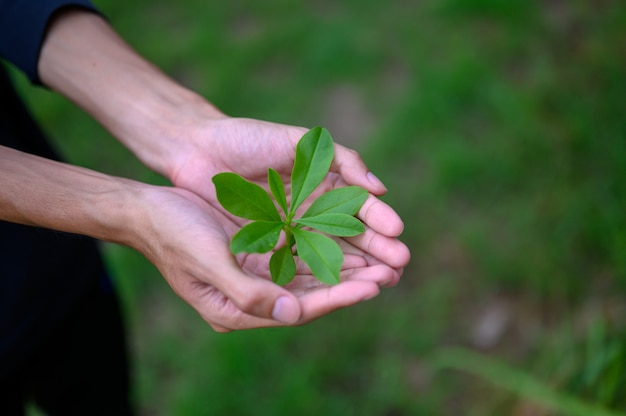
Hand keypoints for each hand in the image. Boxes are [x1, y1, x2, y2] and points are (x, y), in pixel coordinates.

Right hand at [135, 185, 403, 331]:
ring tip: (383, 258)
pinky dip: (325, 245)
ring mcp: (256, 271)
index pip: (299, 307)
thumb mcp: (207, 263)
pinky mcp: (257, 248)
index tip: (373, 287)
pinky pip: (298, 250)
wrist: (146, 208)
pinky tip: (350, 238)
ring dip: (346, 264)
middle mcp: (253, 293)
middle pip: (313, 291)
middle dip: (353, 281)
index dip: (337, 297)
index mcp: (238, 308)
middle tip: (394, 271)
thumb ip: (248, 292)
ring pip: (311, 271)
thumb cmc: (172, 234)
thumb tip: (293, 312)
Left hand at [165, 116, 409, 285]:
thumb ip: (342, 160)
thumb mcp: (298, 141)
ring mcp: (291, 231)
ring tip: (379, 282)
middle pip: (351, 235)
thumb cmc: (248, 139)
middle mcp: (312, 211)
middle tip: (398, 269)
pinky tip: (338, 287)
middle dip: (376, 251)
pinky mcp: (268, 247)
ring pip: (330, 253)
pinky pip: (298, 264)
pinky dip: (319, 275)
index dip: (379, 221)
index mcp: (324, 184)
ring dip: (356, 269)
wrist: (197, 150)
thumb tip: (379, 189)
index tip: (397, 234)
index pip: (360, 207)